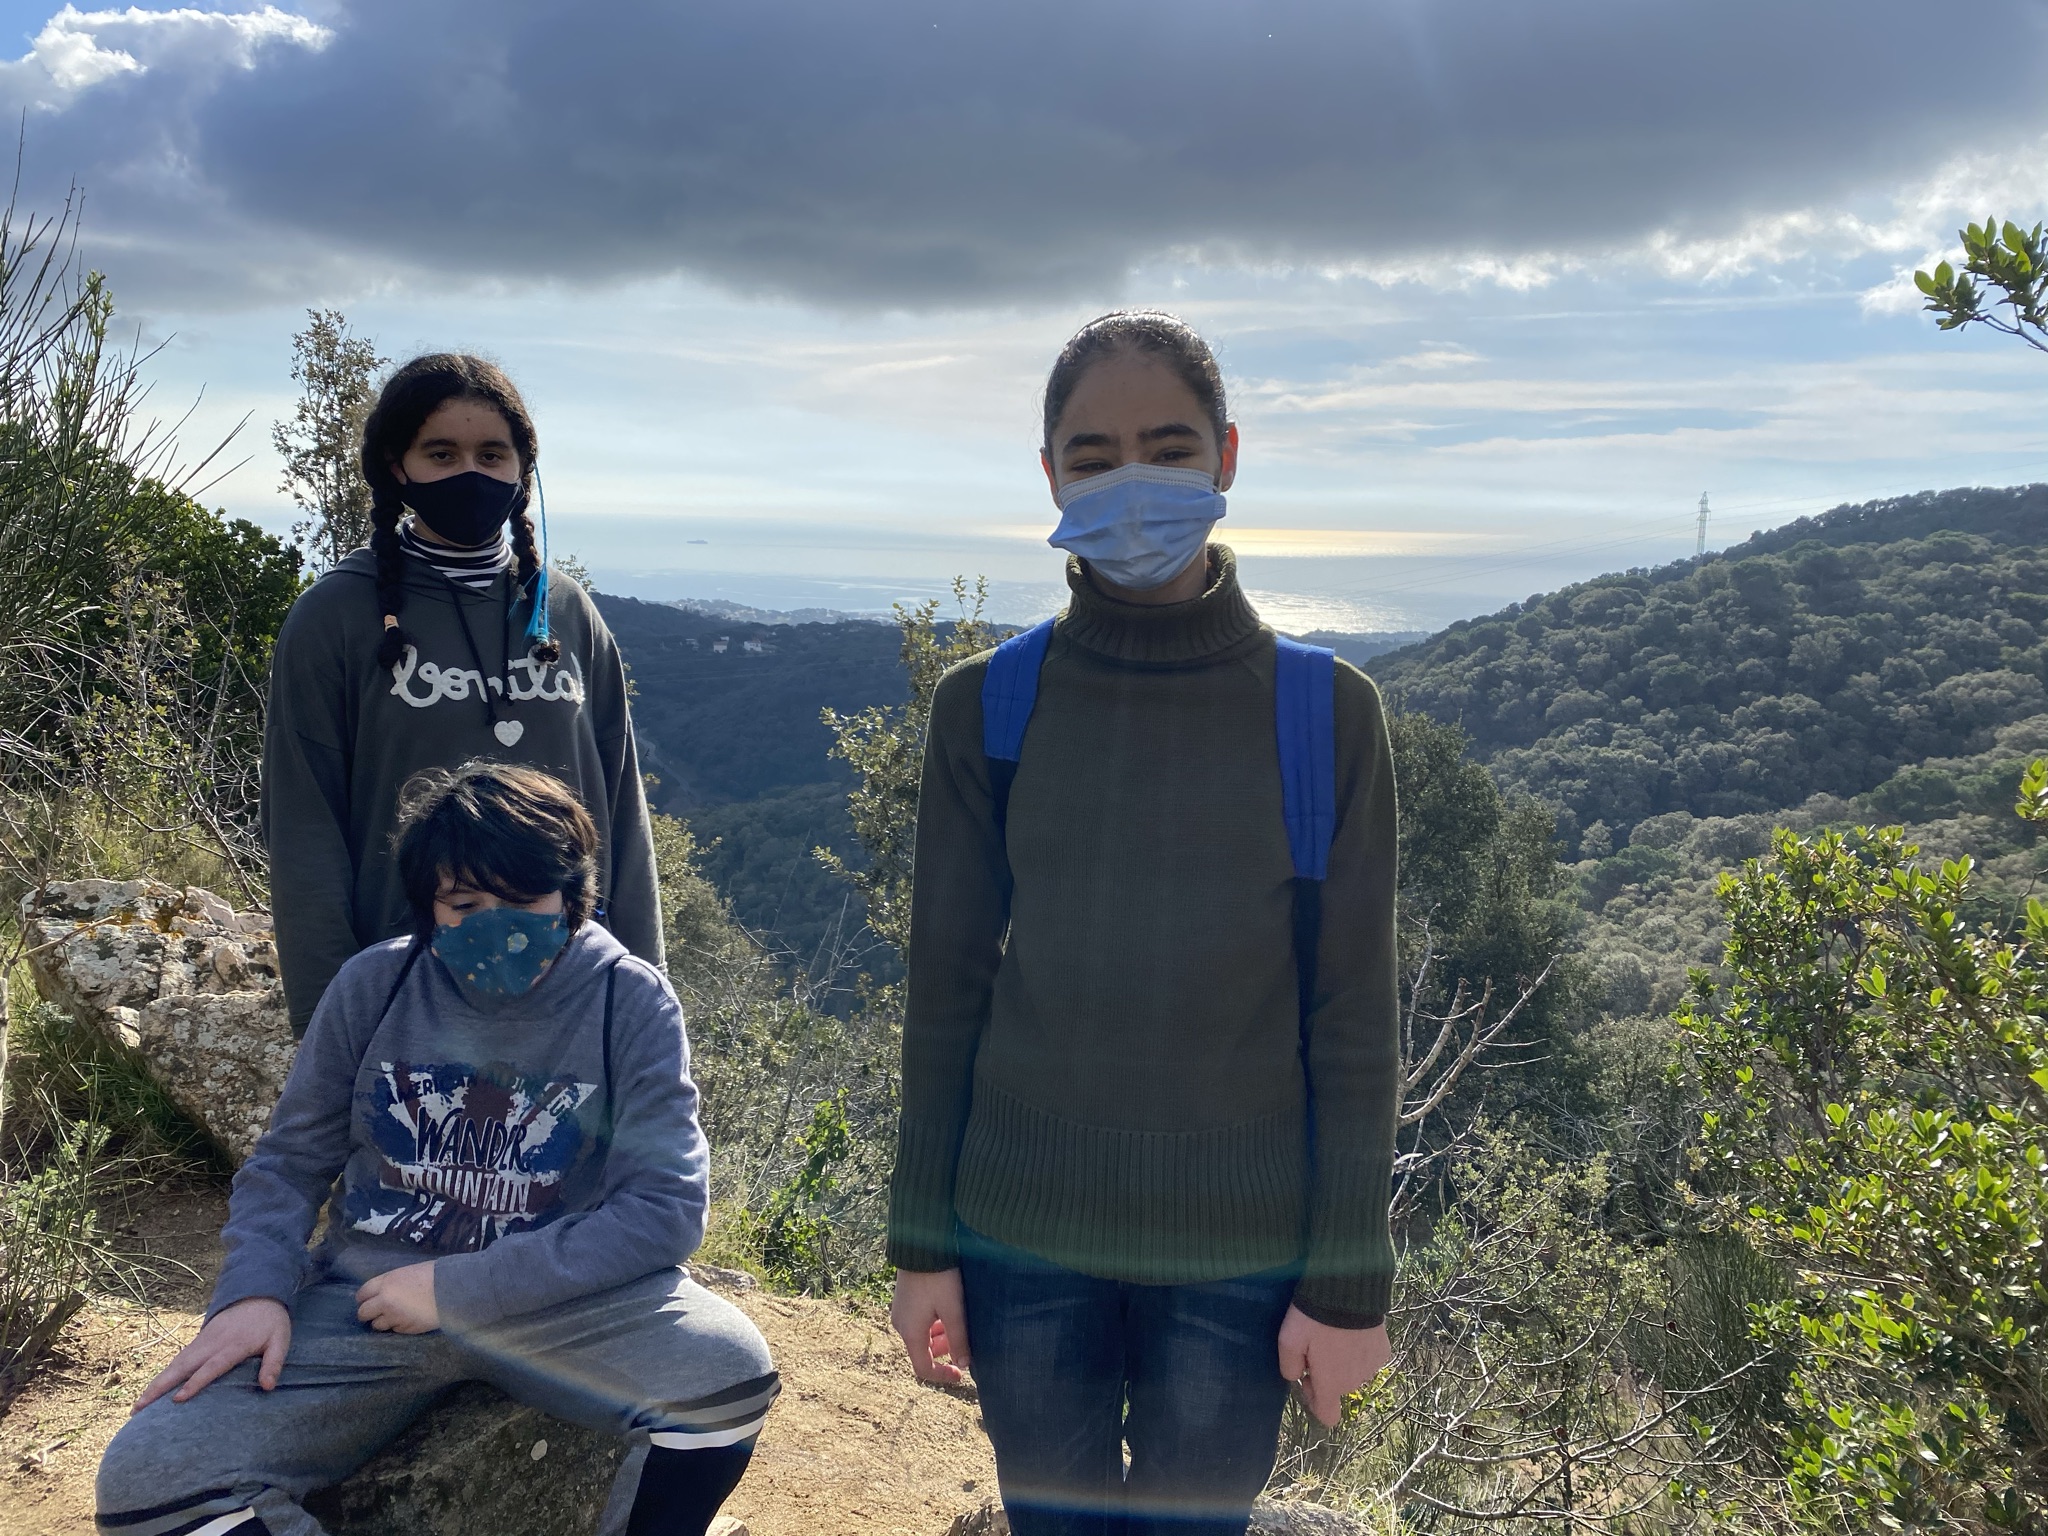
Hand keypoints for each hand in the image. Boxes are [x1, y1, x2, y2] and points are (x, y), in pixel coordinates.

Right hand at [134, 1296, 290, 1411]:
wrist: (257, 1292)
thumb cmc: (270, 1321)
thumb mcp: (281, 1339)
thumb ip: (274, 1362)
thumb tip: (267, 1387)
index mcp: (233, 1345)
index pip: (211, 1366)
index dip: (195, 1383)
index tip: (178, 1399)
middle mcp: (212, 1344)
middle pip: (182, 1366)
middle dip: (160, 1387)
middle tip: (139, 1409)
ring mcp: (202, 1342)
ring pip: (175, 1364)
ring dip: (156, 1384)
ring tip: (137, 1406)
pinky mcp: (198, 1341)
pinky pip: (178, 1360)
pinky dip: (163, 1376)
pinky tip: (151, 1391)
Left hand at [356, 1261, 439, 1332]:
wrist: (452, 1290)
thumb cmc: (433, 1275)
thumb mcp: (407, 1273)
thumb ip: (391, 1283)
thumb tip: (382, 1292)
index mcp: (386, 1283)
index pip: (362, 1294)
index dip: (363, 1298)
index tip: (367, 1300)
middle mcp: (385, 1301)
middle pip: (363, 1312)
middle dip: (367, 1313)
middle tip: (375, 1312)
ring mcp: (394, 1317)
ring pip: (377, 1325)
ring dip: (383, 1321)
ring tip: (395, 1316)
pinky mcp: (405, 1329)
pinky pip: (394, 1330)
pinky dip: (398, 1325)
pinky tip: (408, 1318)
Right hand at [891, 1267, 969, 1384]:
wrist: (920, 1245)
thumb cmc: (938, 1278)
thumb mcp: (953, 1310)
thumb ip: (959, 1339)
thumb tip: (963, 1364)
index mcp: (911, 1333)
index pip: (923, 1368)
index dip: (942, 1375)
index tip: (961, 1373)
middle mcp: (901, 1325)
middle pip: (923, 1350)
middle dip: (945, 1351)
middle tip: (965, 1342)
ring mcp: (901, 1311)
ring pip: (922, 1335)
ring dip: (940, 1337)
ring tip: (959, 1325)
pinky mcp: (905, 1300)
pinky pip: (919, 1321)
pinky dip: (934, 1324)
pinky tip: (948, 1312)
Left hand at [1277, 1306, 1390, 1425]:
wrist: (1348, 1292)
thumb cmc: (1314, 1319)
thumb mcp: (1287, 1341)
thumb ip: (1289, 1367)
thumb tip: (1297, 1378)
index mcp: (1331, 1384)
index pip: (1328, 1416)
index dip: (1315, 1402)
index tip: (1308, 1378)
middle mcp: (1354, 1382)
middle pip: (1338, 1387)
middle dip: (1326, 1372)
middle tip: (1316, 1344)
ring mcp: (1372, 1367)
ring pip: (1353, 1371)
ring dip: (1343, 1360)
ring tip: (1334, 1333)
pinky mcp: (1383, 1351)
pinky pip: (1367, 1357)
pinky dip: (1359, 1348)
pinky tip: (1352, 1329)